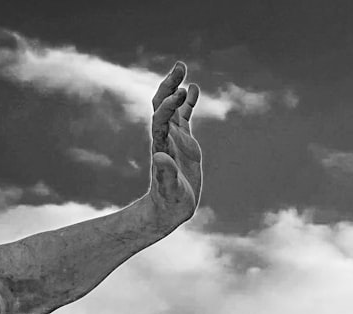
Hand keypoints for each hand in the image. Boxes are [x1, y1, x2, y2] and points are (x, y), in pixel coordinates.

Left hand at [149, 62, 201, 230]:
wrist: (169, 208)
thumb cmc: (169, 201)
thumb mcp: (169, 189)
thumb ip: (165, 173)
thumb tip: (158, 157)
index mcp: (162, 146)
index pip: (161, 119)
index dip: (169, 106)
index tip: (180, 93)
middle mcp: (166, 137)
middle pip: (163, 105)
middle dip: (169, 85)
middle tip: (179, 66)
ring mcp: (174, 138)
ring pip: (173, 106)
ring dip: (176, 87)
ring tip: (182, 67)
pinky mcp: (184, 142)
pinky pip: (185, 117)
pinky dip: (189, 103)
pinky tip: (194, 88)